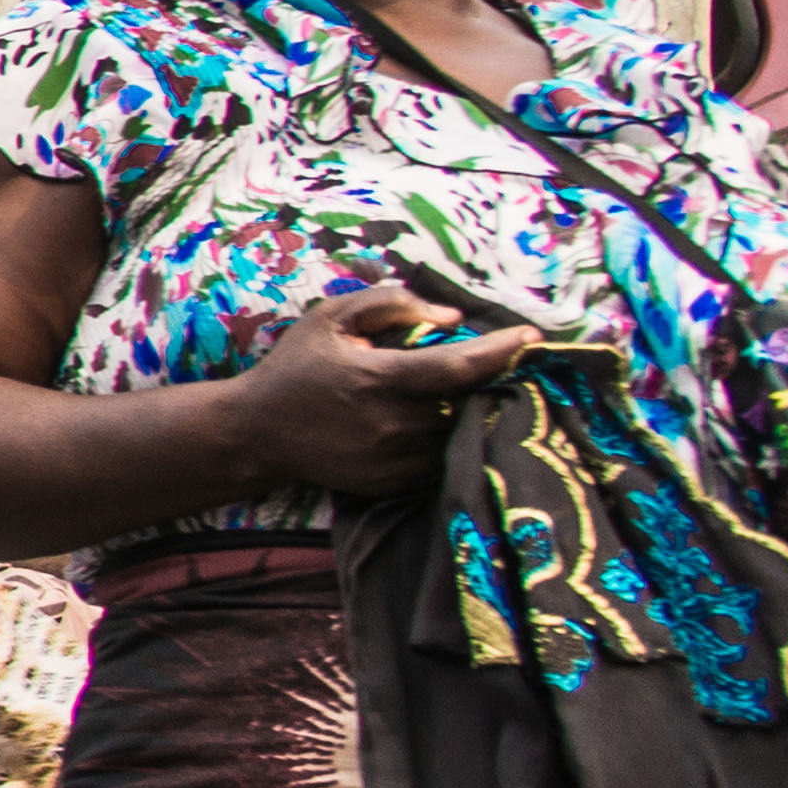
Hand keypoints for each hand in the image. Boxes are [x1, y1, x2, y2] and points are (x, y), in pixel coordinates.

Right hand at [224, 286, 537, 498]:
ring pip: (458, 433)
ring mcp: (394, 459)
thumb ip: (390, 304)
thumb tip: (451, 317)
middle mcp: (391, 424)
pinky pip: (440, 458)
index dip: (502, 351)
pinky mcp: (392, 483)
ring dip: (473, 411)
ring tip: (474, 392)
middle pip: (470, 403)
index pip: (459, 367)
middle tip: (504, 364)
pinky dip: (448, 437)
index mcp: (377, 379)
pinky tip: (438, 420)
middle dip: (493, 382)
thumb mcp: (331, 318)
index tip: (531, 337)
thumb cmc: (296, 367)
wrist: (256, 433)